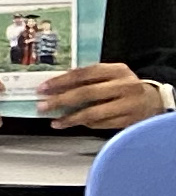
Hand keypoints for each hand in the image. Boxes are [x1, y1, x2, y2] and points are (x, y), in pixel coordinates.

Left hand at [38, 62, 168, 133]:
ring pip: (94, 112)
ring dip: (70, 118)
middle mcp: (124, 85)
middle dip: (61, 100)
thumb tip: (57, 84)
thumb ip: (89, 77)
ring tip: (55, 121)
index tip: (43, 88)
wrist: (152, 100)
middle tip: (43, 106)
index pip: (84, 73)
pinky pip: (102, 124)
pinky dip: (85, 124)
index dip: (61, 81)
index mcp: (117, 70)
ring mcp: (128, 104)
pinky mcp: (129, 120)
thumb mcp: (110, 75)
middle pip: (87, 93)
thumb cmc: (123, 86)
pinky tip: (72, 124)